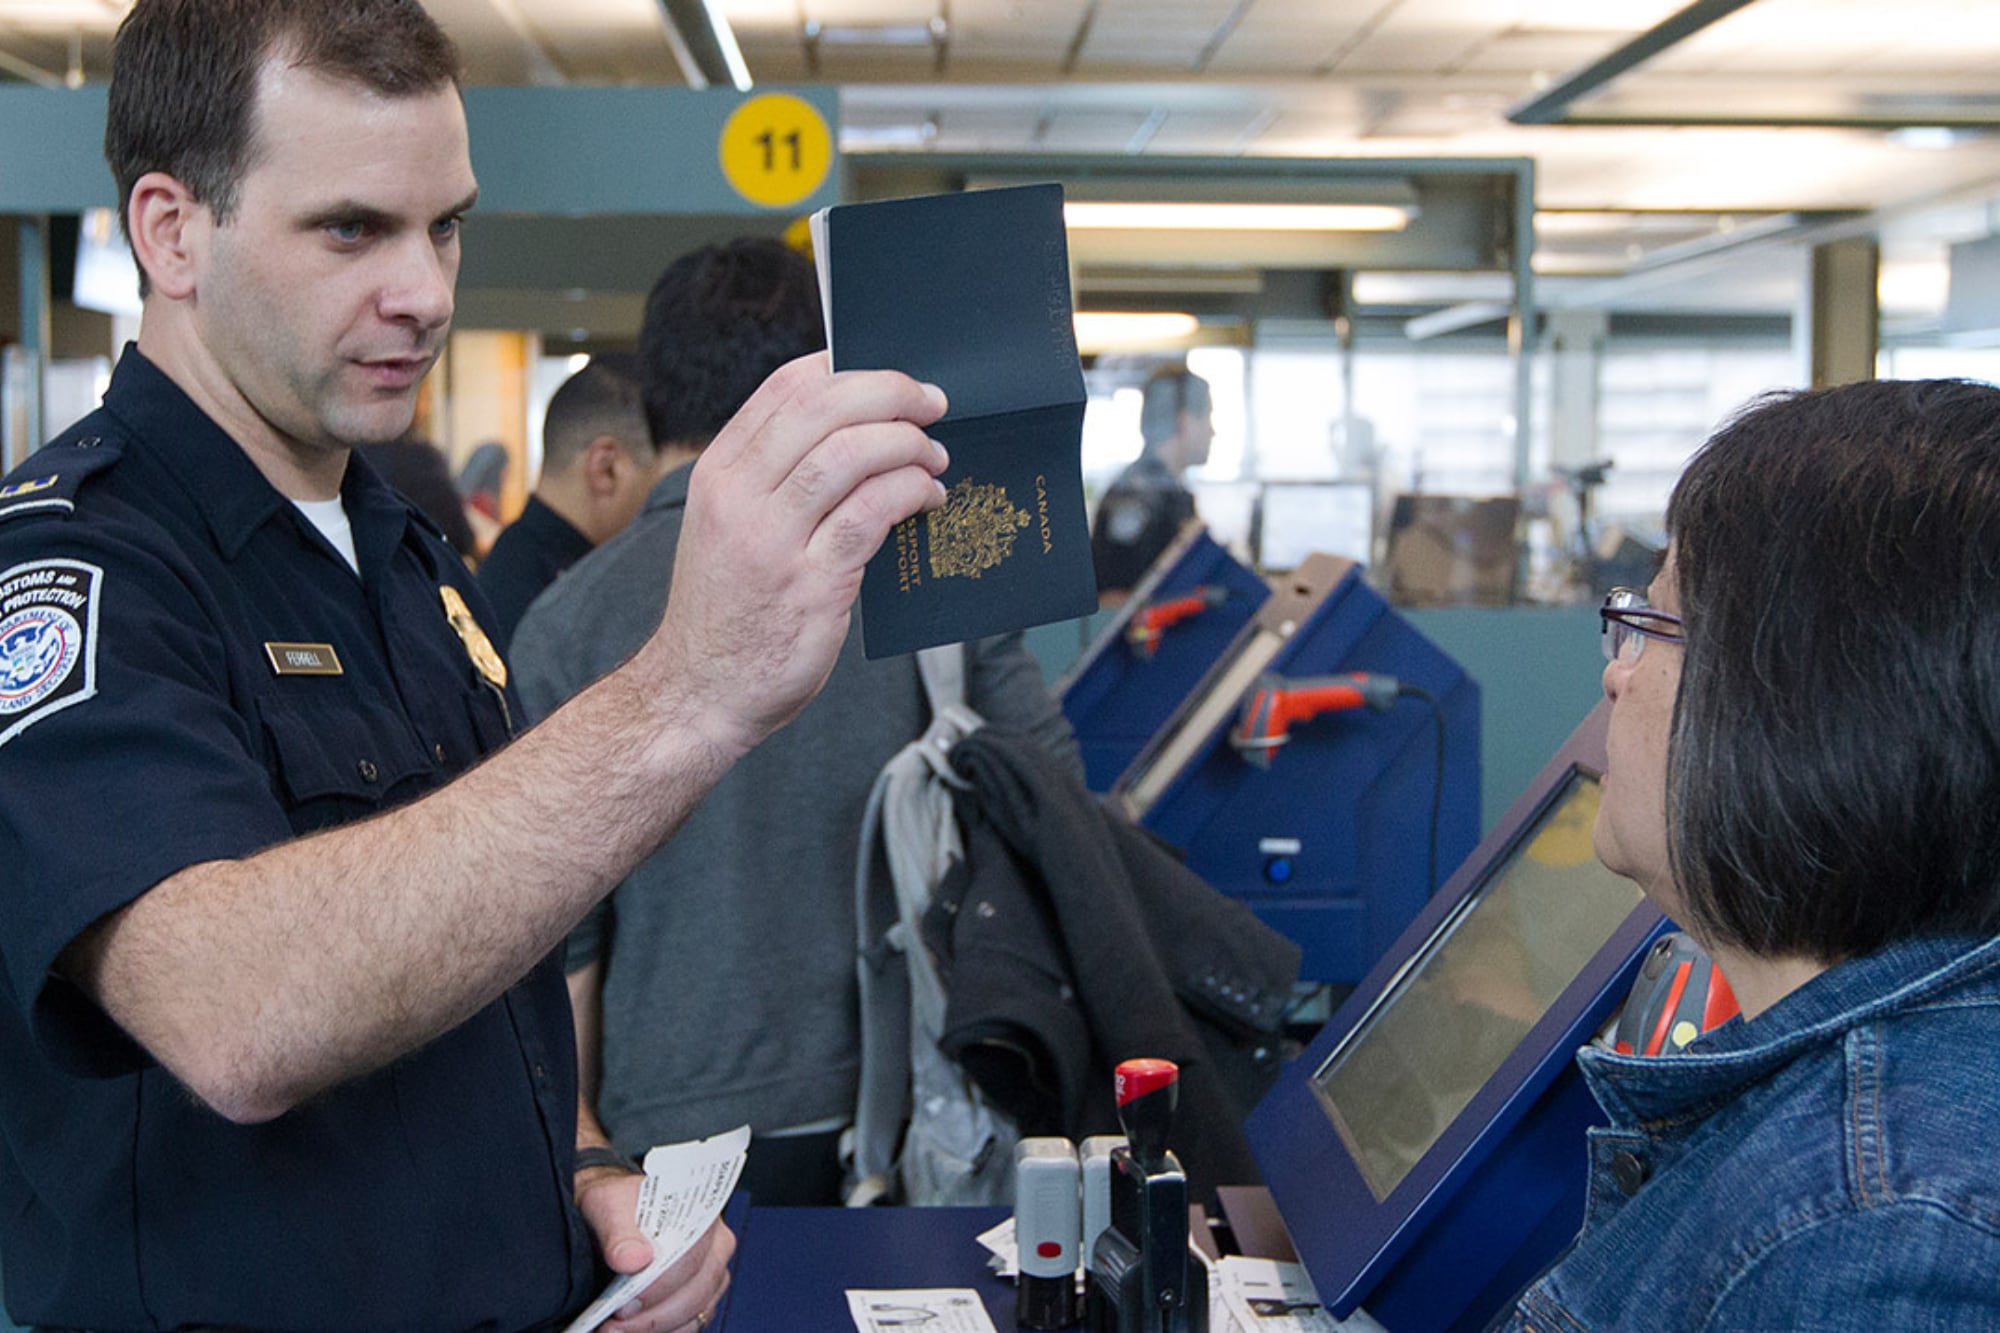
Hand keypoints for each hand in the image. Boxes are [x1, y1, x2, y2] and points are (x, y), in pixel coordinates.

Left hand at [576, 1166, 735, 1332]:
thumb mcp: (608, 1205)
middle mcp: (715, 1244)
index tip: (623, 1304)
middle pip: (696, 1292)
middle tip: (614, 1325)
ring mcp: (711, 1273)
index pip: (689, 1258)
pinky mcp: (702, 1296)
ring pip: (695, 1314)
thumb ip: (619, 1232)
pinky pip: (692, 1324)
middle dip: (653, 1317)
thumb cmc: (617, 1202)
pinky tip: (634, 1331)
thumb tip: (633, 1260)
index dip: (657, 1287)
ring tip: (616, 1331)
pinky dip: (665, 1332)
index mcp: (700, 1214)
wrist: (615, 1212)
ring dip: (655, 1328)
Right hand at [644, 352, 948, 757]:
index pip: (784, 389)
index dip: (845, 367)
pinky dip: (910, 492)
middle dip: (889, 393)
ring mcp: (772, 541)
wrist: (700, 693)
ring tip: (935, 455)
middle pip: (822, 409)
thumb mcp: (727, 528)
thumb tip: (855, 430)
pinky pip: (871, 513)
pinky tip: (930, 497)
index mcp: (718, 474)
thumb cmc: (727, 611)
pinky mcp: (811, 585)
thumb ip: (774, 479)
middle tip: (931, 403)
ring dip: (907, 443)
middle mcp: (738, 498)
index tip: (888, 375)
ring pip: (849, 454)